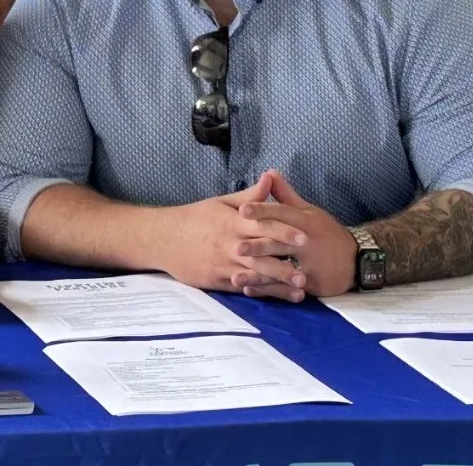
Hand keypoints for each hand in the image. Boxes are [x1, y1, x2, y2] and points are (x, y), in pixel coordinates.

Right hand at [161, 173, 307, 301]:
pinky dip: (259, 292)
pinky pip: (241, 287)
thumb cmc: (197, 217)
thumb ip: (250, 195)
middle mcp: (230, 245)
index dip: (284, 231)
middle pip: (261, 255)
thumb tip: (271, 176)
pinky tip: (276, 297)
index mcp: (233, 222)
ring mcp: (223, 265)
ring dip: (277, 285)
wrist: (164, 238)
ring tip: (299, 291)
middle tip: (307, 273)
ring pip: (254, 276)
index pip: (263, 226)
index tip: (305, 236)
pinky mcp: (216, 281)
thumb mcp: (223, 202)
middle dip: (285, 266)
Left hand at [231, 171, 356, 298]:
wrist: (357, 259)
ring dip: (258, 273)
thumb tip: (269, 173)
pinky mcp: (311, 284)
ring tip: (235, 276)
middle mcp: (306, 242)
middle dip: (257, 245)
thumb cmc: (327, 233)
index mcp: (304, 221)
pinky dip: (267, 290)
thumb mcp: (309, 211)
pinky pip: (286, 288)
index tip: (242, 210)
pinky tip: (248, 290)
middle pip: (280, 242)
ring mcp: (310, 264)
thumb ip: (286, 195)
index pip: (282, 213)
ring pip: (281, 268)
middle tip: (235, 247)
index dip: (262, 211)